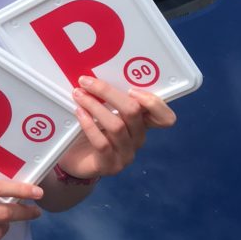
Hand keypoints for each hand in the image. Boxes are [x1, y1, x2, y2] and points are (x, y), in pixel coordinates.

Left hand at [57, 75, 176, 180]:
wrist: (75, 161)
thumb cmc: (91, 132)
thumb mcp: (104, 113)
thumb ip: (109, 99)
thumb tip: (95, 74)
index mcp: (142, 124)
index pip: (165, 118)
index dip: (154, 103)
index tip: (131, 89)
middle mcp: (138, 139)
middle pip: (134, 112)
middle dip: (109, 93)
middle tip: (86, 81)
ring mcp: (126, 154)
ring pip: (117, 126)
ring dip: (95, 106)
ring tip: (78, 95)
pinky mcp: (110, 166)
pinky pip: (102, 143)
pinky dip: (89, 125)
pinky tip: (79, 113)